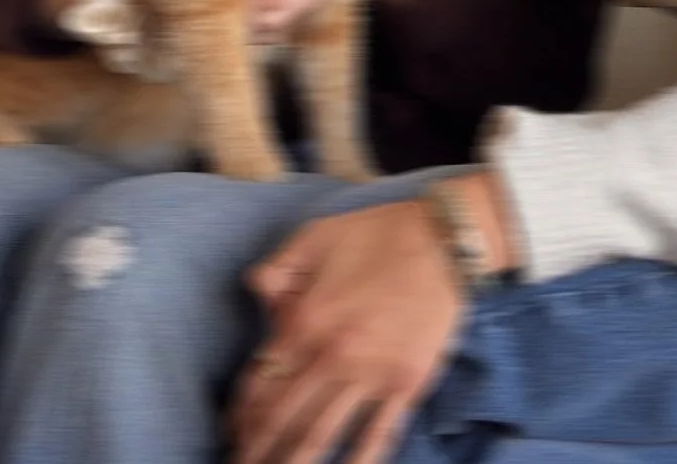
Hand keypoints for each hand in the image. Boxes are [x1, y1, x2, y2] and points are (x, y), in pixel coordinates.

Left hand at [231, 174, 520, 463]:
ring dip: (293, 462)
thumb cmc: (378, 235)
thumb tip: (255, 291)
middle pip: (282, 418)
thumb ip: (277, 267)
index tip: (231, 433)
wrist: (444, 240)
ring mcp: (370, 375)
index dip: (240, 415)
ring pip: (321, 434)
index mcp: (303, 321)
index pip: (259, 382)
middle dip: (257, 448)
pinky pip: (378, 434)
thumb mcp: (314, 236)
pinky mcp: (406, 384)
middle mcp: (331, 356)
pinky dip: (357, 460)